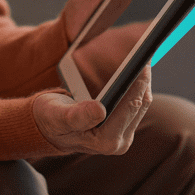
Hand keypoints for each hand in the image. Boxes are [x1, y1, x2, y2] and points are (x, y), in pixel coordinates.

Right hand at [32, 65, 151, 154]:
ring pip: (141, 103)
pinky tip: (136, 69)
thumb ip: (77, 116)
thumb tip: (100, 110)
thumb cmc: (49, 119)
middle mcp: (118, 142)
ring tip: (145, 57)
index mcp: (105, 141)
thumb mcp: (56, 115)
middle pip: (139, 104)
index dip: (138, 82)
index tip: (144, 61)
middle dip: (144, 78)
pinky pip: (135, 104)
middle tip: (148, 52)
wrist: (46, 128)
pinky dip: (136, 86)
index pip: (130, 106)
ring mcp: (122, 137)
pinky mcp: (122, 129)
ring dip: (143, 81)